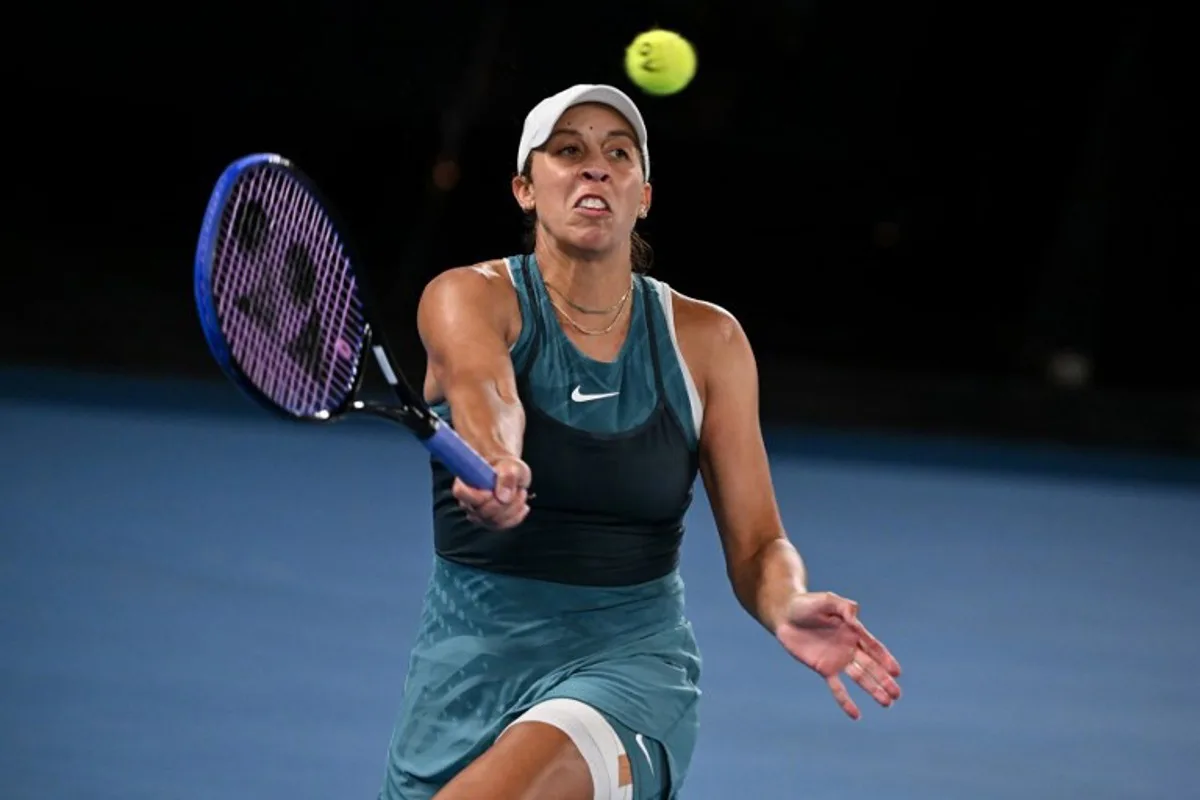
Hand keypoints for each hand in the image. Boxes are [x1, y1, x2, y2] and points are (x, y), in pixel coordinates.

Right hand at [452, 456, 531, 529]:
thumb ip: (507, 476)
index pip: (460, 492)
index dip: (477, 495)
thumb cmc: (507, 467)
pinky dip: (517, 515)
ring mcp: (478, 514)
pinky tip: (522, 504)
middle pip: (481, 512)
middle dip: (504, 502)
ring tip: (520, 492)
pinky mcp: (490, 523)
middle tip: (516, 488)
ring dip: (513, 507)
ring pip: (494, 521)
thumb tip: (503, 497)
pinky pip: (504, 525)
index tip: (493, 490)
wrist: (511, 473)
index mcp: (466, 481)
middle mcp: (468, 500)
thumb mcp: (512, 466)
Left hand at [775, 591, 901, 719]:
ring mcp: (837, 659)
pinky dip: (846, 701)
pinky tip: (856, 715)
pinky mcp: (824, 669)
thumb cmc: (806, 604)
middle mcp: (849, 647)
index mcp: (853, 630)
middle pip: (870, 666)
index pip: (873, 647)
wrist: (785, 614)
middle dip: (884, 679)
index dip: (885, 659)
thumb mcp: (825, 600)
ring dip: (873, 690)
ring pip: (859, 678)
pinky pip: (837, 687)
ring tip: (887, 703)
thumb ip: (842, 606)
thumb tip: (855, 613)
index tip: (896, 672)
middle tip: (897, 694)